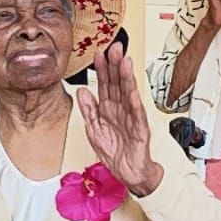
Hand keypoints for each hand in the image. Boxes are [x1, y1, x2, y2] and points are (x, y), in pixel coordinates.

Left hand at [76, 44, 162, 196]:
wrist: (130, 172)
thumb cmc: (115, 152)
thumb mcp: (94, 130)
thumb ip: (88, 110)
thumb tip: (81, 91)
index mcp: (108, 109)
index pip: (105, 84)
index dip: (102, 69)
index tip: (98, 53)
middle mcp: (120, 110)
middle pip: (118, 83)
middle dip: (116, 65)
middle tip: (115, 48)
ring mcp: (131, 118)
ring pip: (129, 94)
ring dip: (127, 78)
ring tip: (125, 62)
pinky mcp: (140, 130)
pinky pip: (137, 116)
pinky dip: (134, 105)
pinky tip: (132, 93)